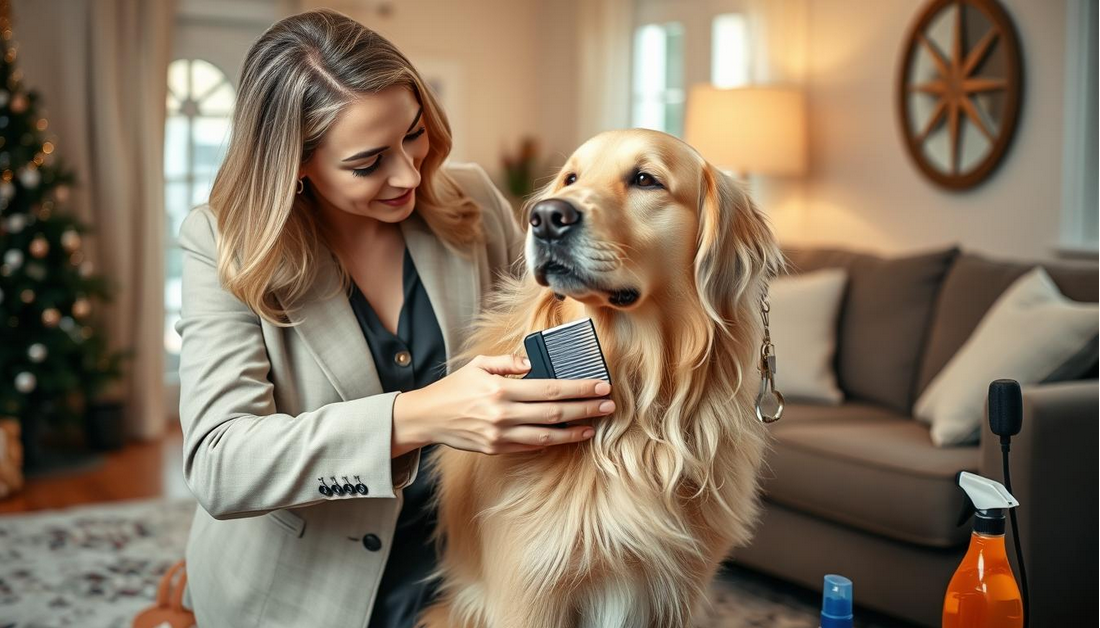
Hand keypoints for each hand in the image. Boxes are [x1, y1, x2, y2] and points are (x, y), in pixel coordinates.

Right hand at [392, 354, 614, 454]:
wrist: (428, 418)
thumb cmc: (454, 388)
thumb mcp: (478, 365)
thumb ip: (508, 362)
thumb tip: (533, 362)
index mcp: (501, 390)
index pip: (549, 389)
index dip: (578, 388)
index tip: (600, 385)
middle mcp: (503, 415)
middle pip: (555, 413)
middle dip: (586, 409)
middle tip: (608, 405)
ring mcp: (501, 436)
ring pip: (547, 435)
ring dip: (574, 430)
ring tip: (594, 424)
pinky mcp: (497, 449)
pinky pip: (531, 445)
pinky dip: (553, 441)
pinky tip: (568, 434)